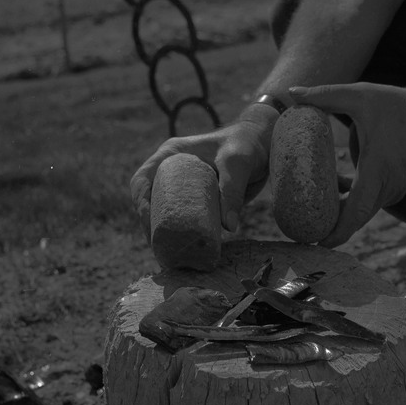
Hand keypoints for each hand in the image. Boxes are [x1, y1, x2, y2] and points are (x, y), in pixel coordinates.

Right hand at [130, 111, 273, 242]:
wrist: (264, 145)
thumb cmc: (248, 144)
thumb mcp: (238, 163)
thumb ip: (232, 191)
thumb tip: (228, 227)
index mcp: (171, 155)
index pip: (143, 180)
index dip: (141, 204)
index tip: (150, 226)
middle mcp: (172, 172)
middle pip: (150, 203)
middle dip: (150, 228)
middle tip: (160, 251)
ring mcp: (185, 188)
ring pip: (166, 214)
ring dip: (165, 237)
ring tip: (170, 260)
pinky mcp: (199, 202)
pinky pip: (186, 221)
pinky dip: (185, 238)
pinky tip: (188, 255)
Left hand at [289, 83, 405, 246]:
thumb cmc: (398, 107)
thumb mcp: (360, 96)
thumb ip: (325, 96)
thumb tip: (291, 93)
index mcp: (377, 171)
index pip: (355, 212)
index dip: (337, 231)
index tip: (317, 242)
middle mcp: (387, 188)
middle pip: (355, 219)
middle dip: (330, 229)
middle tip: (302, 232)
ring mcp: (392, 192)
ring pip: (361, 212)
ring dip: (338, 214)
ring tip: (311, 214)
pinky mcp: (393, 191)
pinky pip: (368, 203)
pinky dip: (350, 203)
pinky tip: (335, 190)